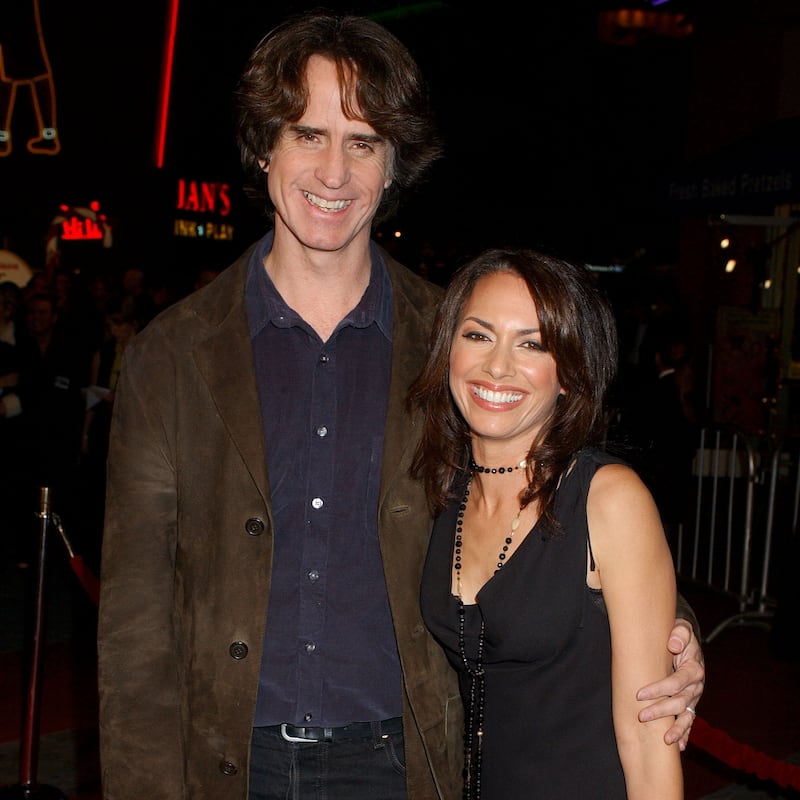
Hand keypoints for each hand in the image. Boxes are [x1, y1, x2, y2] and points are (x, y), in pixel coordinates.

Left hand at [636, 619, 704, 749]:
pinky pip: (689, 720)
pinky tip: (678, 746)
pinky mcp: (691, 702)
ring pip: (686, 715)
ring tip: (665, 740)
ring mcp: (694, 696)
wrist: (686, 641)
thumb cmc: (679, 635)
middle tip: (642, 716)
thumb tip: (673, 644)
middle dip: (661, 710)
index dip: (658, 689)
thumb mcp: (682, 628)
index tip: (639, 694)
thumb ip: (680, 634)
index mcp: (693, 669)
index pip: (675, 682)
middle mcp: (696, 686)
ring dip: (676, 728)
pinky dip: (685, 733)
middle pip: (679, 702)